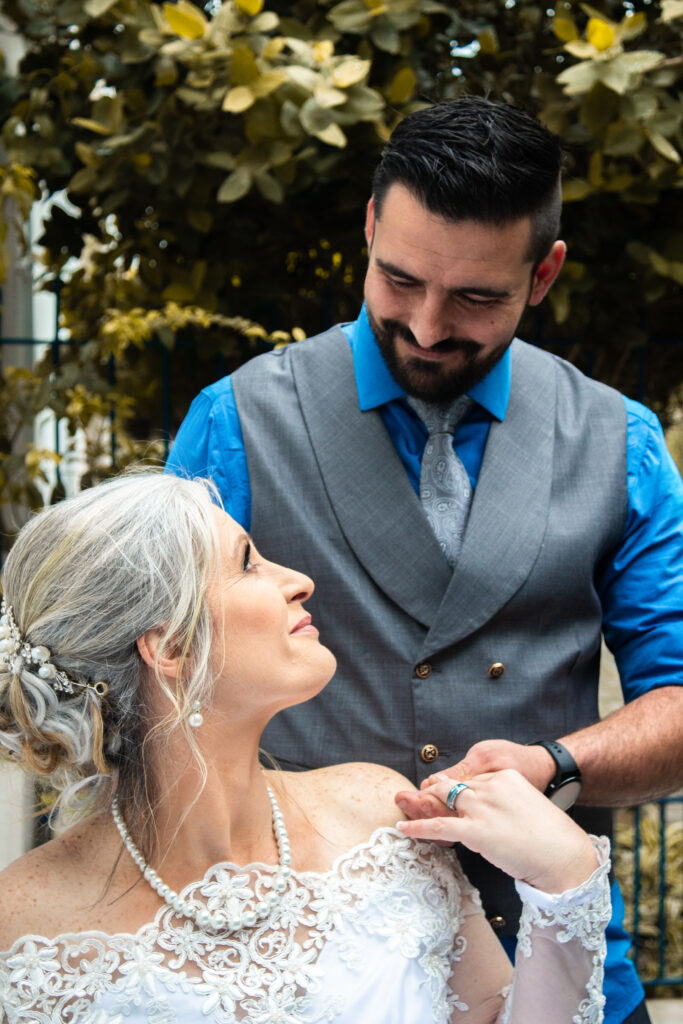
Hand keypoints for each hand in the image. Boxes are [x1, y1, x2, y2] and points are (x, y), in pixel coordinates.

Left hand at [395, 740, 555, 823]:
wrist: (564, 856)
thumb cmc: (551, 838)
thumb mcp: (528, 806)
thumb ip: (506, 802)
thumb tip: (491, 813)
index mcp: (505, 776)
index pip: (470, 779)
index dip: (453, 789)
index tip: (441, 794)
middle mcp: (491, 787)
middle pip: (452, 785)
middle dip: (432, 790)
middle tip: (414, 796)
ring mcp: (482, 808)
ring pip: (442, 801)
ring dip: (420, 804)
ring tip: (404, 806)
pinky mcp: (476, 831)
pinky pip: (438, 826)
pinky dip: (417, 827)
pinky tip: (403, 829)